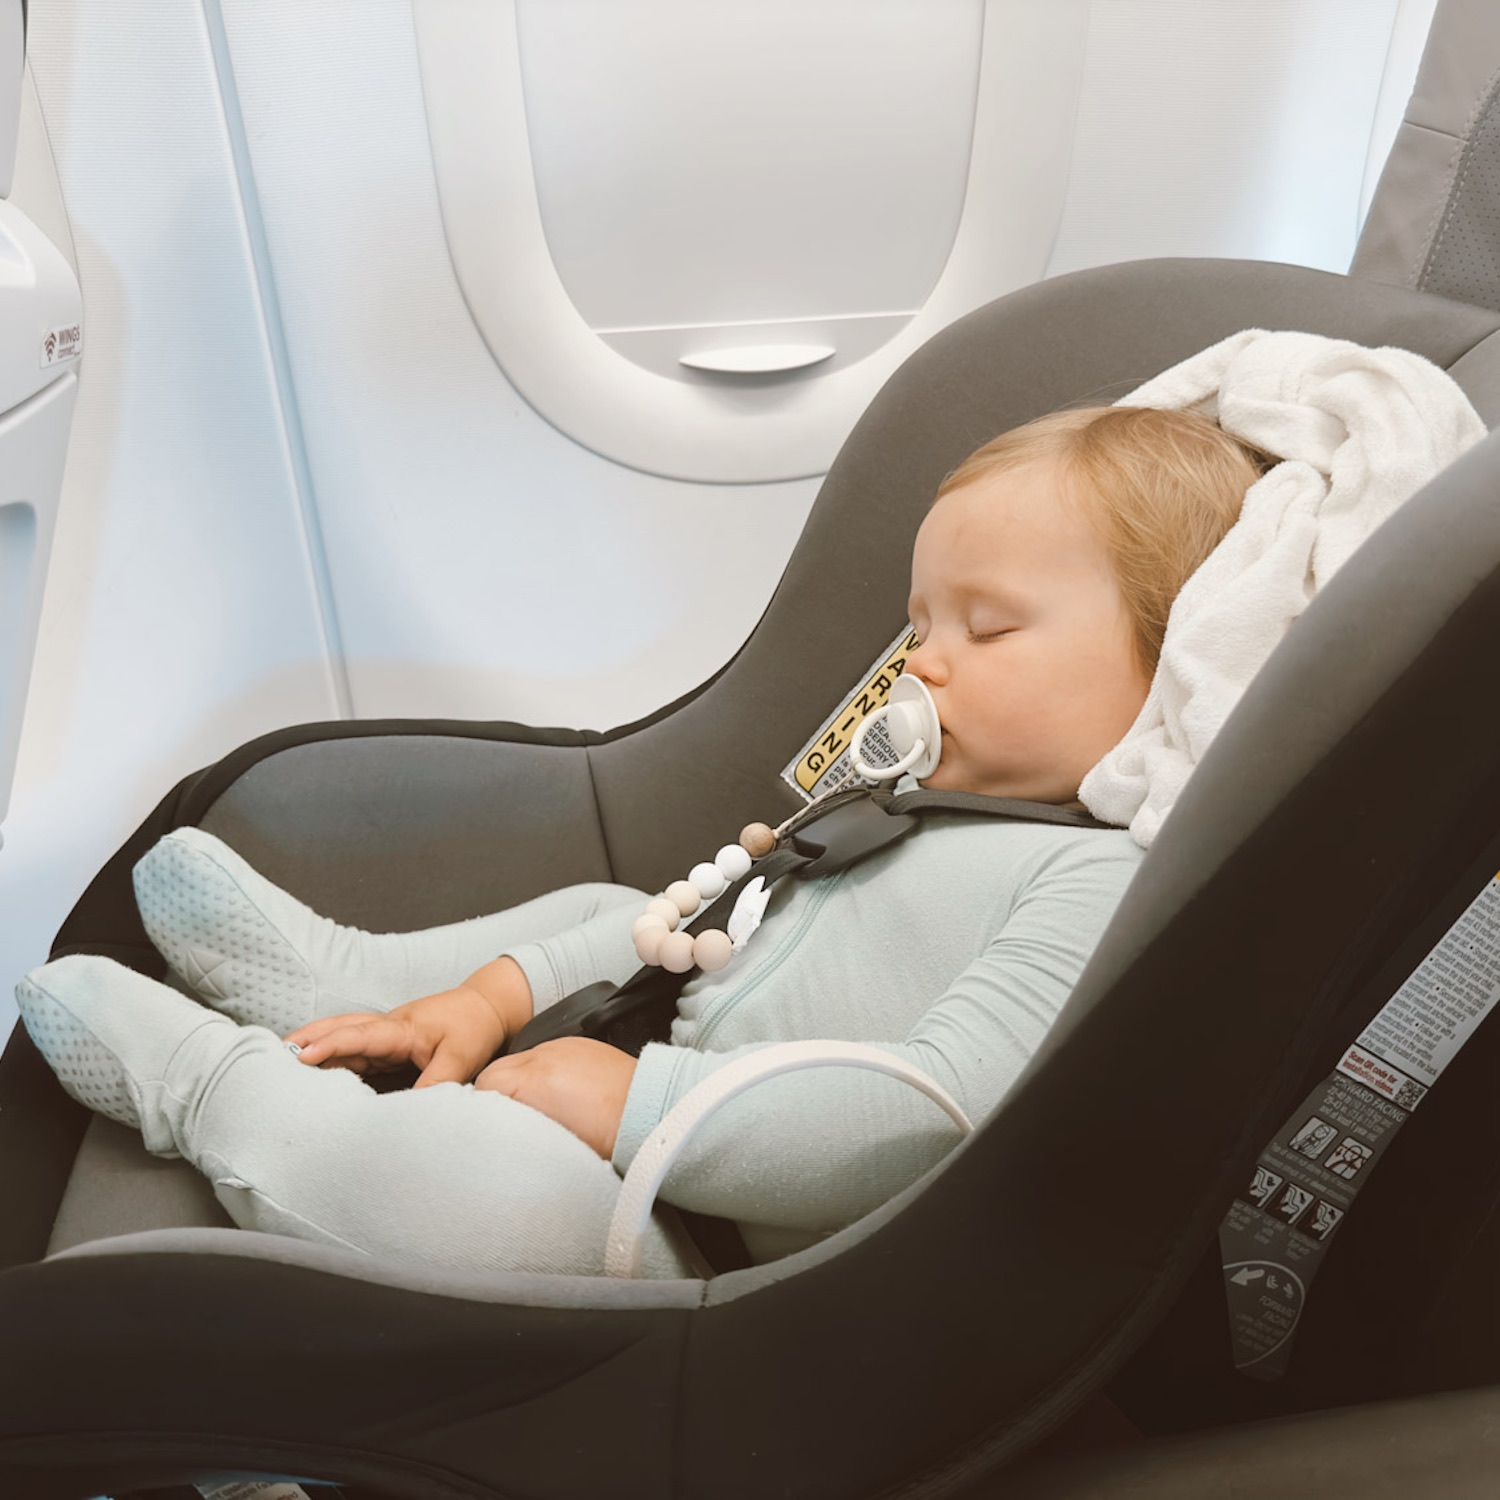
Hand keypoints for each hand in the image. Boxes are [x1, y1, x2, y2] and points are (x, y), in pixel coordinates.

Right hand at [287, 982, 509, 1087]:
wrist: (487, 1007)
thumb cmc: (473, 1028)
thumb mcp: (459, 1058)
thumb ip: (435, 1085)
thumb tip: (410, 1116)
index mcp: (400, 1029)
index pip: (359, 1035)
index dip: (330, 1045)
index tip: (302, 1056)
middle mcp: (386, 1029)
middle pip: (339, 1030)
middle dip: (305, 1040)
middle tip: (270, 1055)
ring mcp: (384, 1036)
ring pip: (342, 1038)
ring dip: (313, 1047)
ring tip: (280, 1063)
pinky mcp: (387, 1047)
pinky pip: (353, 1051)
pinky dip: (330, 1057)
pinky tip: (313, 1074)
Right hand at [474, 1037, 636, 1158]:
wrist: (651, 1110)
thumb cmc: (610, 1134)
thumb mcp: (552, 1143)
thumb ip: (517, 1129)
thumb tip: (496, 1131)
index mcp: (534, 1079)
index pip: (483, 1084)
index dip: (480, 1109)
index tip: (484, 1127)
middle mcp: (545, 1054)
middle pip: (497, 1070)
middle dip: (495, 1095)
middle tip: (503, 1122)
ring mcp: (562, 1045)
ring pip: (519, 1062)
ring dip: (518, 1082)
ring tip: (532, 1109)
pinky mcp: (577, 1043)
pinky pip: (544, 1055)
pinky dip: (541, 1072)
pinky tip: (554, 1093)